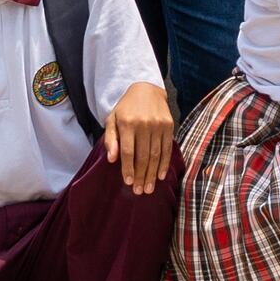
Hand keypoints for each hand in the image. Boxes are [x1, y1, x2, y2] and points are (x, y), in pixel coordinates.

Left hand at [109, 78, 175, 193]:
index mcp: (127, 123)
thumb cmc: (126, 108)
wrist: (147, 89)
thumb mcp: (112, 119)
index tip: (128, 182)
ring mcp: (158, 125)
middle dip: (141, 176)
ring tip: (150, 188)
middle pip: (143, 156)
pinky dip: (165, 163)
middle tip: (140, 191)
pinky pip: (167, 148)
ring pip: (156, 155)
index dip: (128, 168)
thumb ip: (110, 139)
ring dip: (153, 174)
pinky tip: (161, 175)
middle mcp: (144, 124)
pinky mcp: (169, 126)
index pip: (128, 151)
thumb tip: (112, 159)